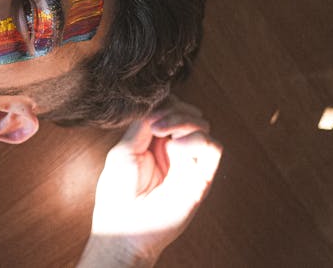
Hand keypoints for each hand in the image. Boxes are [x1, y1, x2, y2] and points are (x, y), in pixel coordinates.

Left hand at [79, 97, 222, 266]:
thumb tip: (159, 106)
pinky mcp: (201, 178)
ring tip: (165, 134)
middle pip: (188, 112)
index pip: (170, 108)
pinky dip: (198, 140)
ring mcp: (188, 162)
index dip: (164, 103)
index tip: (149, 112)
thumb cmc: (118, 194)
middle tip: (156, 124)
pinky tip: (177, 147)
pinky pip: (214, 148)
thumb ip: (142, 126)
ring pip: (203, 125)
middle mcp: (173, 149)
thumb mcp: (123, 150)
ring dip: (185, 120)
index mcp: (153, 142)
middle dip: (174, 109)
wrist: (124, 229)